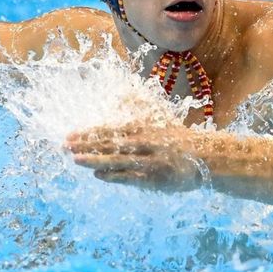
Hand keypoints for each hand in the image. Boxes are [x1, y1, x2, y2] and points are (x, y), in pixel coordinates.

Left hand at [65, 122, 203, 191]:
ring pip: (117, 159)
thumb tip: (122, 94)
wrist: (207, 157)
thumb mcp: (158, 119)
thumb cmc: (178, 138)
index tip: (70, 135)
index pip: (110, 129)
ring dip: (95, 159)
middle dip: (86, 144)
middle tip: (65, 146)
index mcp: (143, 128)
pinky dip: (114, 175)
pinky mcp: (155, 177)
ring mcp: (149, 160)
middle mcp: (144, 142)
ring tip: (76, 159)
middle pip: (109, 143)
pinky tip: (98, 174)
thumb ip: (139, 109)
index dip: (88, 132)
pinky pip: (130, 176)